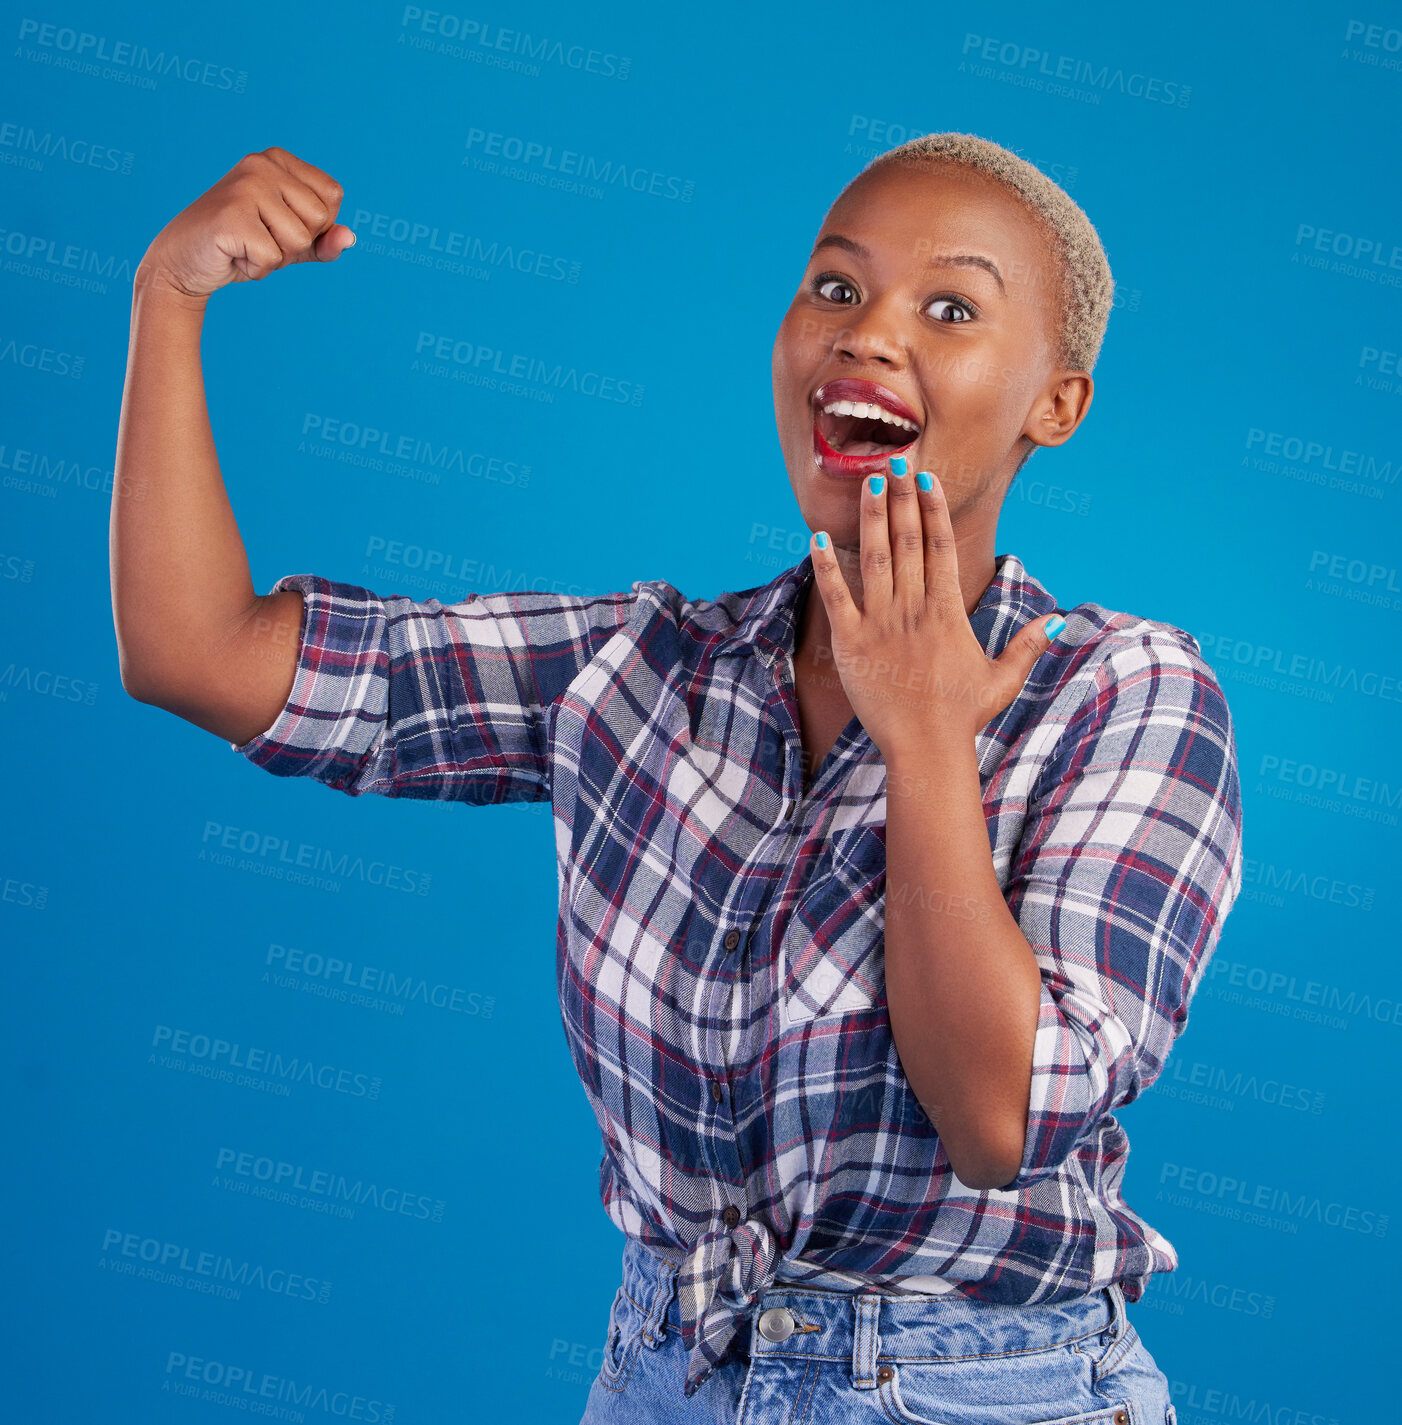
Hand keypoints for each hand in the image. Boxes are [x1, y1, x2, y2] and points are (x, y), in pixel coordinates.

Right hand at [135, 146, 354, 304]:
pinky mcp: (232, 215)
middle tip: (259, 238)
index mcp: (279, 159)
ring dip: (276, 258)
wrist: (184, 261)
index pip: (333, 196)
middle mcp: (262, 163)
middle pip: (320, 218)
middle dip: (295, 244)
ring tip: (246, 245)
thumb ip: (324, 241)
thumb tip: (350, 237)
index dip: (315, 225)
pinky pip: (273, 257)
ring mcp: (246, 186)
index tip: (277, 225)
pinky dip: (256, 269)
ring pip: (299, 239)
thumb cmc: (242, 247)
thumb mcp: (291, 244)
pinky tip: (233, 254)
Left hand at [808, 462, 1063, 759]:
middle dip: (901, 499)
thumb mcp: (1002, 679)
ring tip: (866, 482)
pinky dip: (826, 567)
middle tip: (894, 461)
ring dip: (870, 518)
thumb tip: (1057, 621)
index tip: (926, 481)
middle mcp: (914, 610)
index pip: (941, 548)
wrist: (926, 749)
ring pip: (874, 559)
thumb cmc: (962, 716)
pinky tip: (815, 538)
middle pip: (908, 542)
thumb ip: (1026, 645)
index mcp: (947, 612)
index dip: (933, 510)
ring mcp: (881, 625)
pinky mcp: (851, 643)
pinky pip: (836, 597)